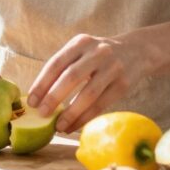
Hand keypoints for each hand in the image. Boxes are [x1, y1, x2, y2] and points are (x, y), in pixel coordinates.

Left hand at [28, 34, 150, 133]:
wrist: (138, 50)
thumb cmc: (99, 56)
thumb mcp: (83, 50)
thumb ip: (64, 67)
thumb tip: (38, 98)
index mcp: (81, 42)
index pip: (56, 63)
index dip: (42, 83)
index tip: (31, 102)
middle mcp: (97, 52)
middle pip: (71, 76)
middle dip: (54, 97)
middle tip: (41, 114)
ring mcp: (112, 67)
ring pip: (88, 93)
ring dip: (71, 112)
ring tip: (58, 126)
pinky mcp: (124, 84)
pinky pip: (101, 104)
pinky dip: (85, 118)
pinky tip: (74, 126)